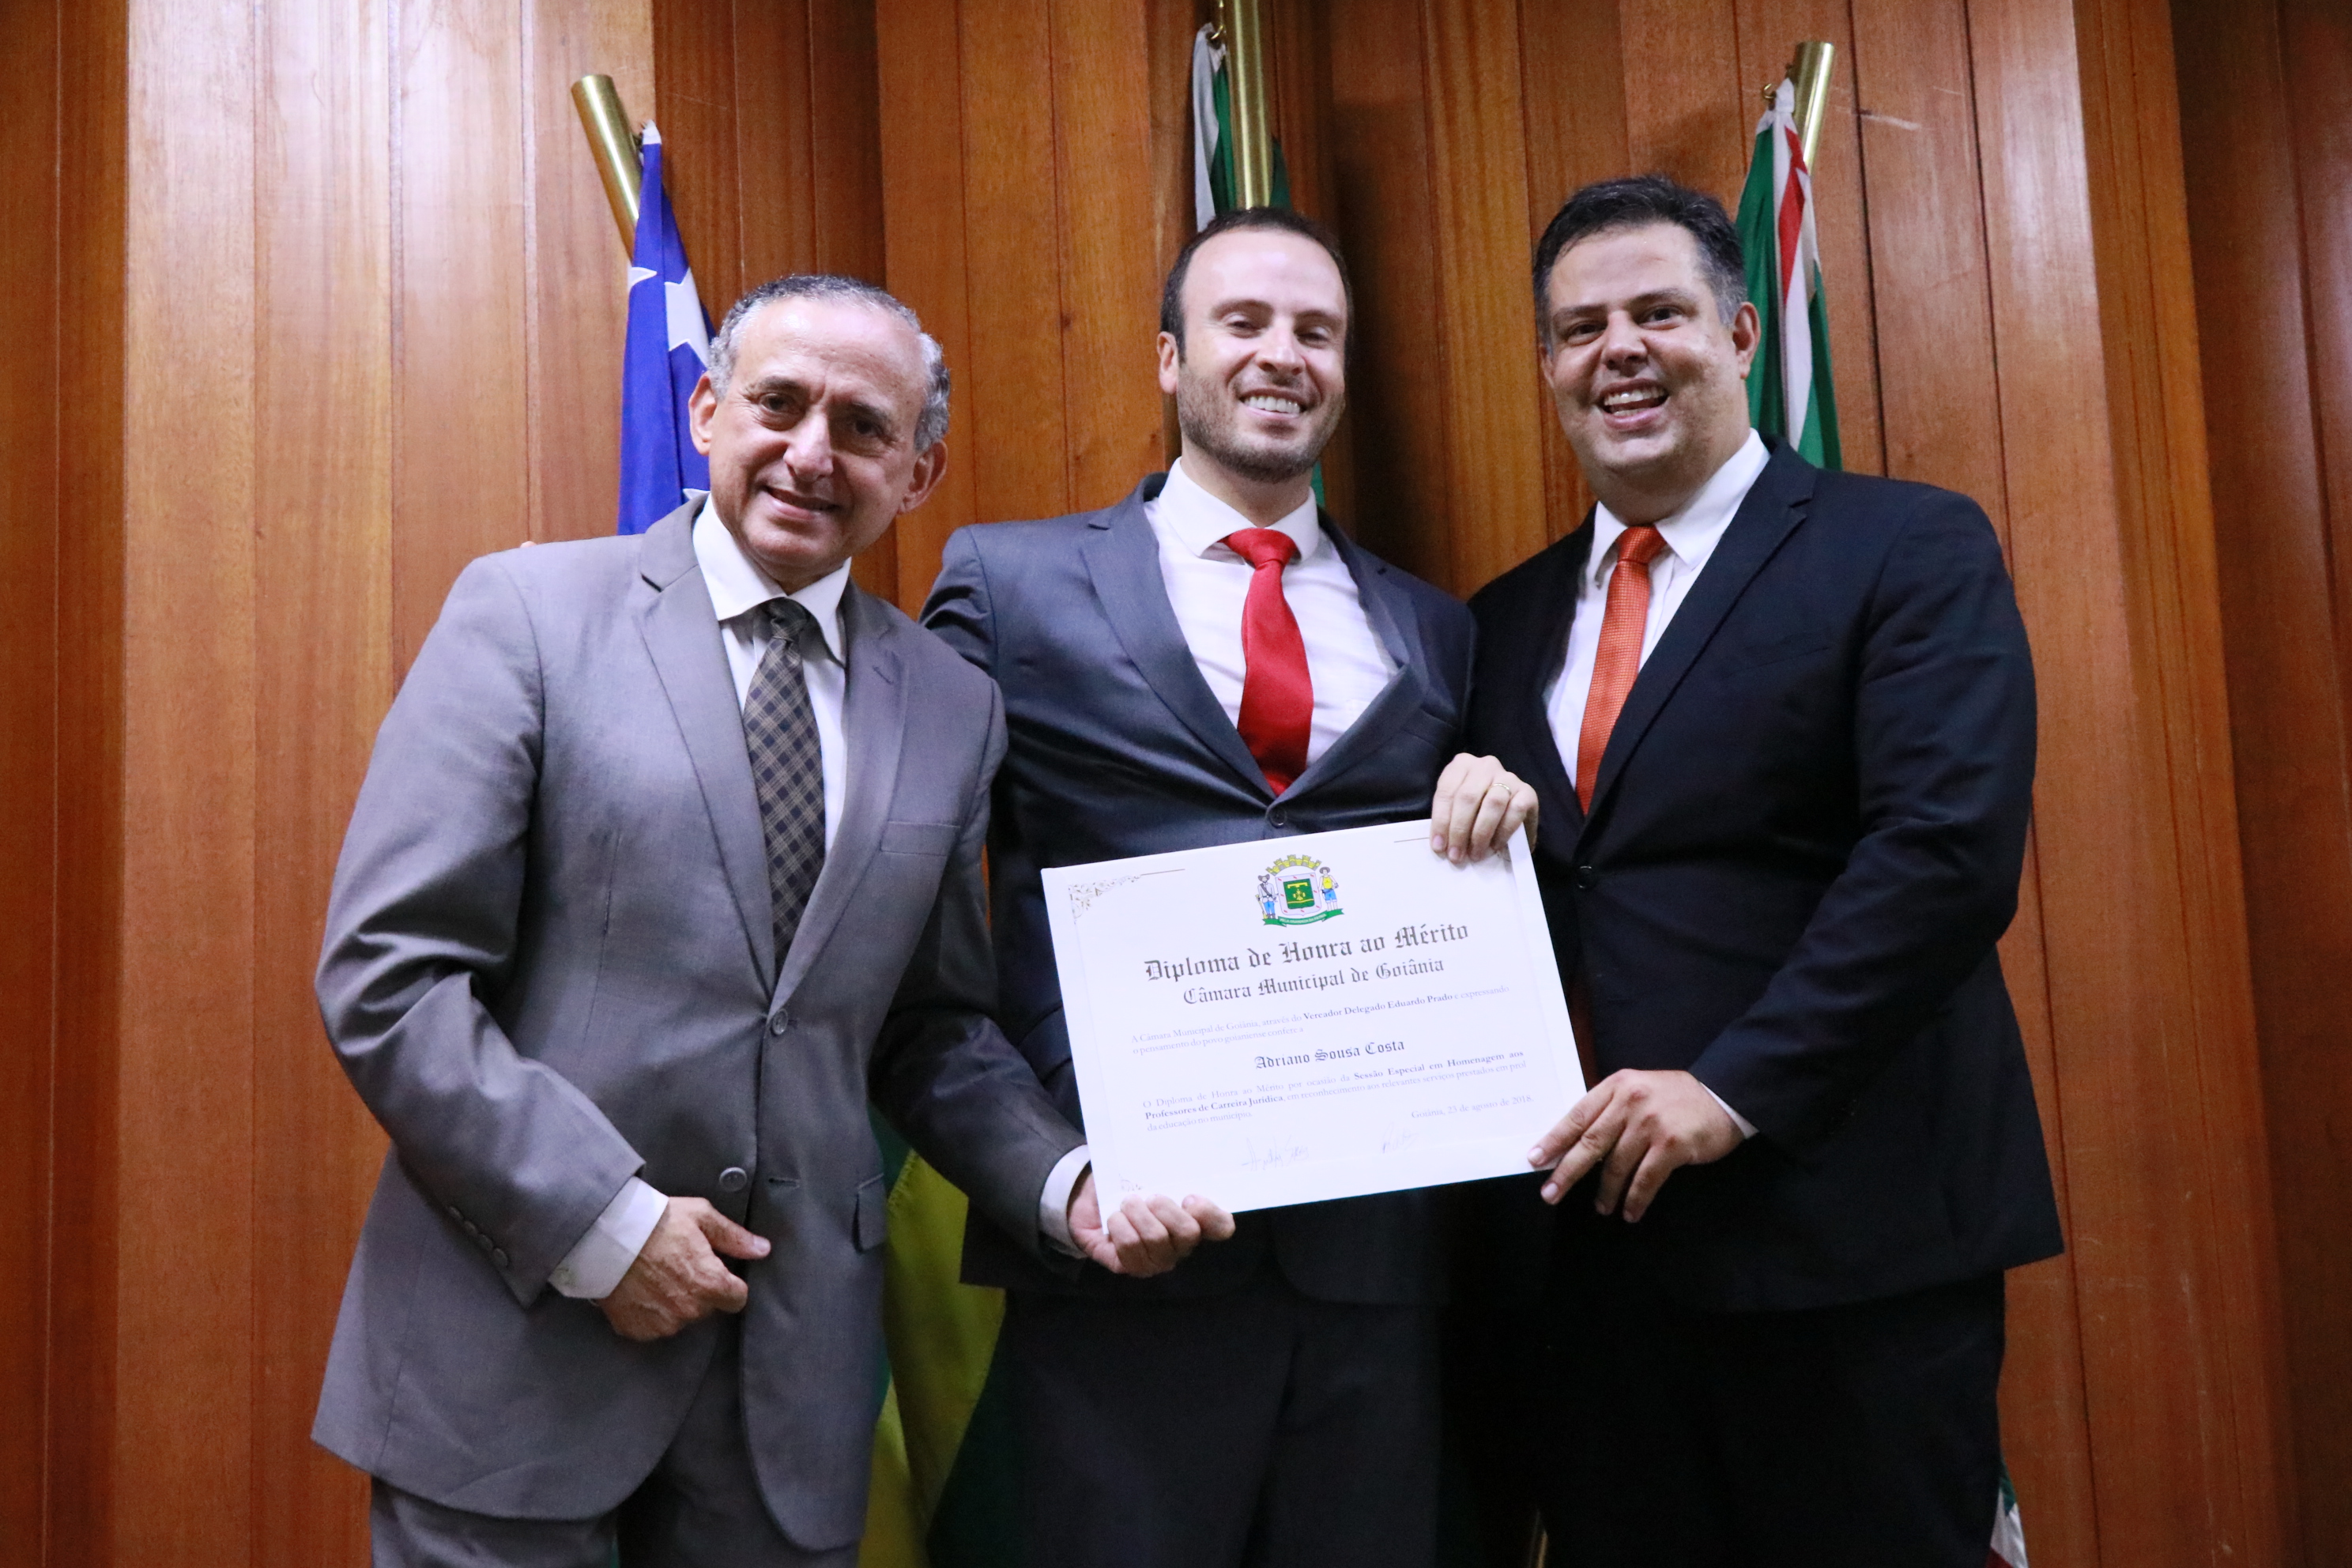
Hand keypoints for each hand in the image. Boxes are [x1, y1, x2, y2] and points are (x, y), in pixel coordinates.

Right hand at [597, 1197, 770, 1341]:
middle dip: (700, 1291)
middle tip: (680, 1266)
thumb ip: (735, 1238)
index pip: (737, 1299)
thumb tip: (763, 1249)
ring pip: (680, 1318)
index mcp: (711, 1284)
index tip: (716, 1271)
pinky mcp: (637, 1330)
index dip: (729, 1284)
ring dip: (675, 1303)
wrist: (606, 1235)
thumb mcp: (701, 1217)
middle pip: (707, 1308)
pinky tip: (640, 1290)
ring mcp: (662, 1324)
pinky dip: (650, 1313)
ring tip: (657, 1277)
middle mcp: (689, 1310)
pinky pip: (654, 1326)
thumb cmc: (658, 1221)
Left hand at [1068, 1170, 1235, 1276]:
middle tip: (1149, 1197)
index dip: (1210, 1214)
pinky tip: (1114, 1219)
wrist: (1088, 1197)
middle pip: (1188, 1233)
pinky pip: (1129, 1247)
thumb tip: (1175, 1157)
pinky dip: (1119, 1225)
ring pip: (1156, 1239)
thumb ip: (1166, 1170)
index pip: (1221, 1227)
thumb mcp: (1148, 1171)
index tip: (1189, 1197)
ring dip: (1136, 1213)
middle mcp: (1180, 1245)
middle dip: (1165, 1208)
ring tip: (1126, 1204)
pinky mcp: (1129, 1267)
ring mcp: (1156, 1260)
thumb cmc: (1127, 1182)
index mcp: (1194, 1220)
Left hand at [1428, 753, 1537, 862]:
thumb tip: (1442, 846)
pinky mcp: (1528, 791)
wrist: (1509, 808)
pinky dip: (1503, 832)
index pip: (1446, 792)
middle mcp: (1486, 766)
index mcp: (1462, 764)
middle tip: (1457, 855)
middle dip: (1459, 830)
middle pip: (1468, 797)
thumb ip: (1449, 819)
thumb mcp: (1457, 807)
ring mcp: (1509, 777)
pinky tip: (1495, 846)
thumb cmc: (1476, 809)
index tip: (1439, 847)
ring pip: (1492, 803)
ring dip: (1481, 833)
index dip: (1441, 821)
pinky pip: (1515, 811)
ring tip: (1475, 854)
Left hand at [1527, 1070, 1743, 1221]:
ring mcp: (1651, 1123)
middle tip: (1550, 1194)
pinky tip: (1630, 1212)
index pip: (1577, 1116)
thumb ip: (1611, 1109)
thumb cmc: (1676, 1097)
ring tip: (1601, 1208)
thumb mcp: (1638, 1089)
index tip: (1535, 1159)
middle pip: (1590, 1143)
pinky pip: (1646, 1179)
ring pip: (1617, 1165)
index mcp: (1616, 1086)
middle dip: (1567, 1172)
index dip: (1554, 1140)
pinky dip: (1635, 1199)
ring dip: (1606, 1192)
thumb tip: (1577, 1143)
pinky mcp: (1672, 1145)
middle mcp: (1630, 1102)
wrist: (1724, 1095)